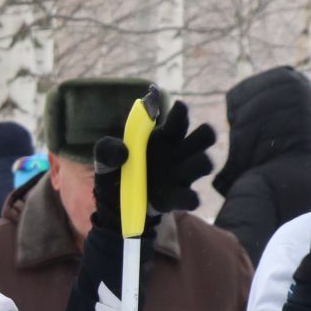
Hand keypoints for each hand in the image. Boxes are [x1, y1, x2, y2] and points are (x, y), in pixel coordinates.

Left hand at [91, 101, 215, 232]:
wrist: (114, 205)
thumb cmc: (117, 173)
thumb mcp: (104, 159)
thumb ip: (106, 149)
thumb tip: (123, 152)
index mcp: (165, 137)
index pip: (180, 118)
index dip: (181, 111)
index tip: (177, 105)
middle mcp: (179, 153)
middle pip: (206, 136)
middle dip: (205, 133)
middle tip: (187, 140)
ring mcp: (180, 175)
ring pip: (204, 163)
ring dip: (199, 163)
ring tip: (181, 168)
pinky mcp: (176, 198)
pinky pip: (192, 197)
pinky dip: (190, 198)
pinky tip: (184, 197)